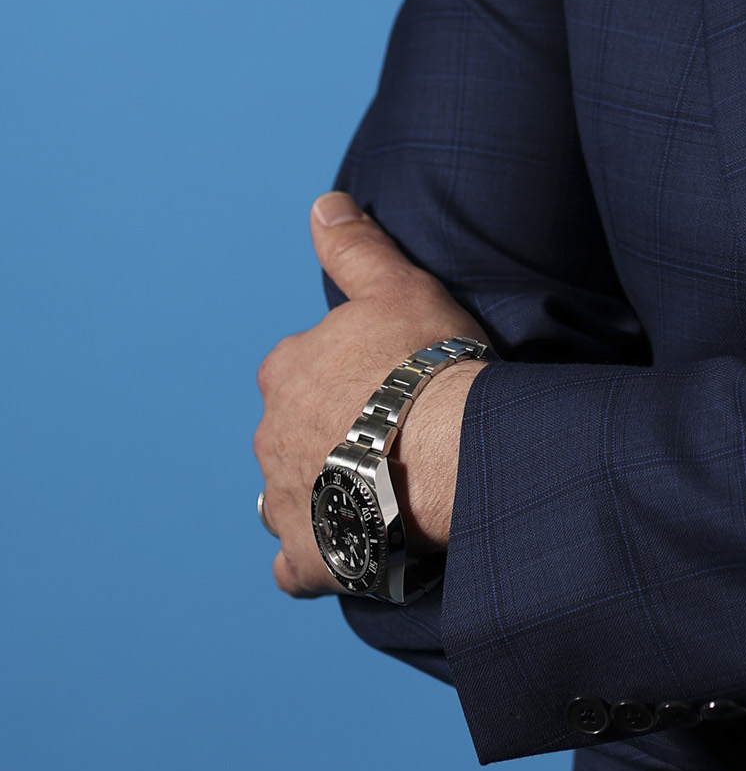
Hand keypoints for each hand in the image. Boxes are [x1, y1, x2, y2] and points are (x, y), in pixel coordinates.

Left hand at [253, 195, 482, 596]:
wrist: (449, 451)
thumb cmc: (429, 363)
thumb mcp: (398, 286)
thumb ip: (355, 248)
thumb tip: (322, 204)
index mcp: (287, 371)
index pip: (298, 371)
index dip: (341, 378)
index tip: (384, 385)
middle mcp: (271, 435)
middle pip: (292, 434)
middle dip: (327, 438)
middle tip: (391, 439)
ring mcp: (285, 499)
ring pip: (288, 496)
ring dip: (319, 495)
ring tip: (376, 495)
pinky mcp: (310, 555)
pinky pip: (295, 566)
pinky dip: (315, 559)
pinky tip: (350, 551)